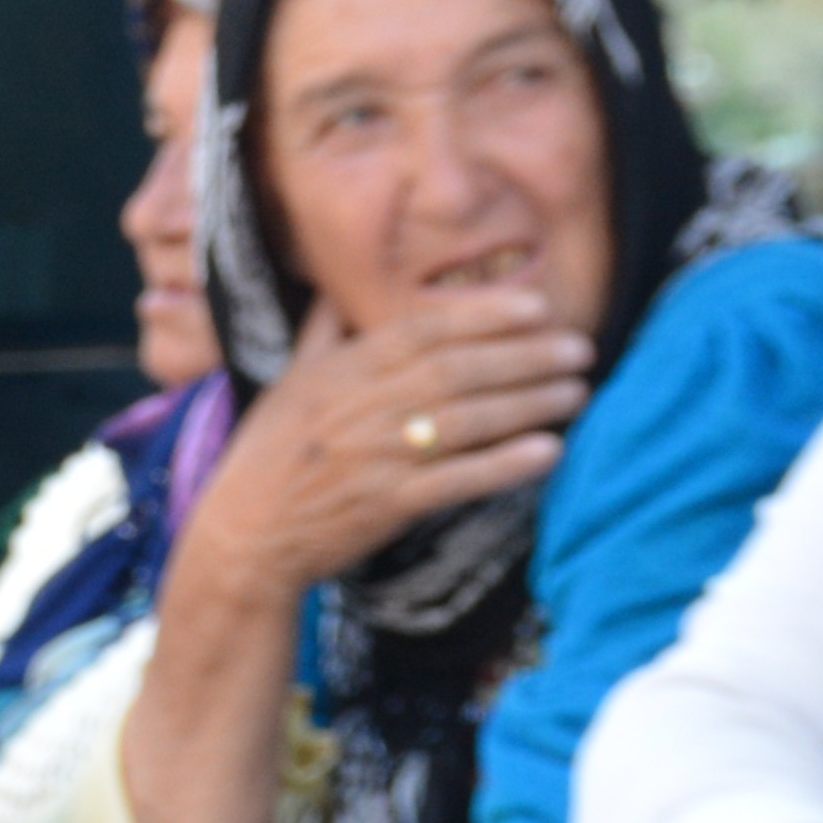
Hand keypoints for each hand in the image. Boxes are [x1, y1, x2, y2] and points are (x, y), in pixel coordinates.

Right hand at [174, 290, 594, 606]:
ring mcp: (375, 455)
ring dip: (527, 404)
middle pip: (457, 369)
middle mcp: (361, 405)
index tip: (538, 306)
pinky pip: (456, 480)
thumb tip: (337, 286)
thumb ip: (323, 333)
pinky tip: (547, 452)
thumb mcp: (289, 382)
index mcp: (342, 369)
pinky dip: (503, 465)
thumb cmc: (268, 456)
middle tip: (579, 347)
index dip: (485, 314)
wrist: (242, 536)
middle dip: (525, 355)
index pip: (424, 329)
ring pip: (465, 419)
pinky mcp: (386, 504)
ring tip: (577, 392)